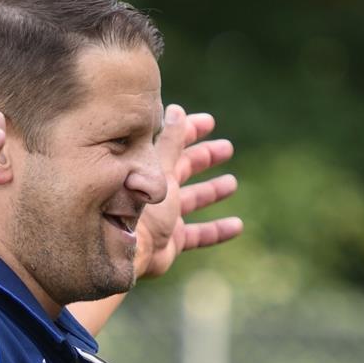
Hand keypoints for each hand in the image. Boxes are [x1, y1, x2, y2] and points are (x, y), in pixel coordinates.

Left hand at [135, 104, 242, 278]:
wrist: (126, 251)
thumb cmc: (139, 208)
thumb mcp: (159, 169)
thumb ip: (170, 142)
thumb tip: (178, 110)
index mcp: (151, 171)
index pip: (172, 145)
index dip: (189, 131)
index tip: (209, 122)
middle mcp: (157, 193)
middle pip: (184, 169)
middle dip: (204, 157)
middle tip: (226, 148)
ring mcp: (165, 218)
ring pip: (193, 200)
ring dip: (212, 191)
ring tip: (232, 183)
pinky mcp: (171, 242)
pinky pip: (199, 235)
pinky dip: (217, 231)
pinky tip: (237, 226)